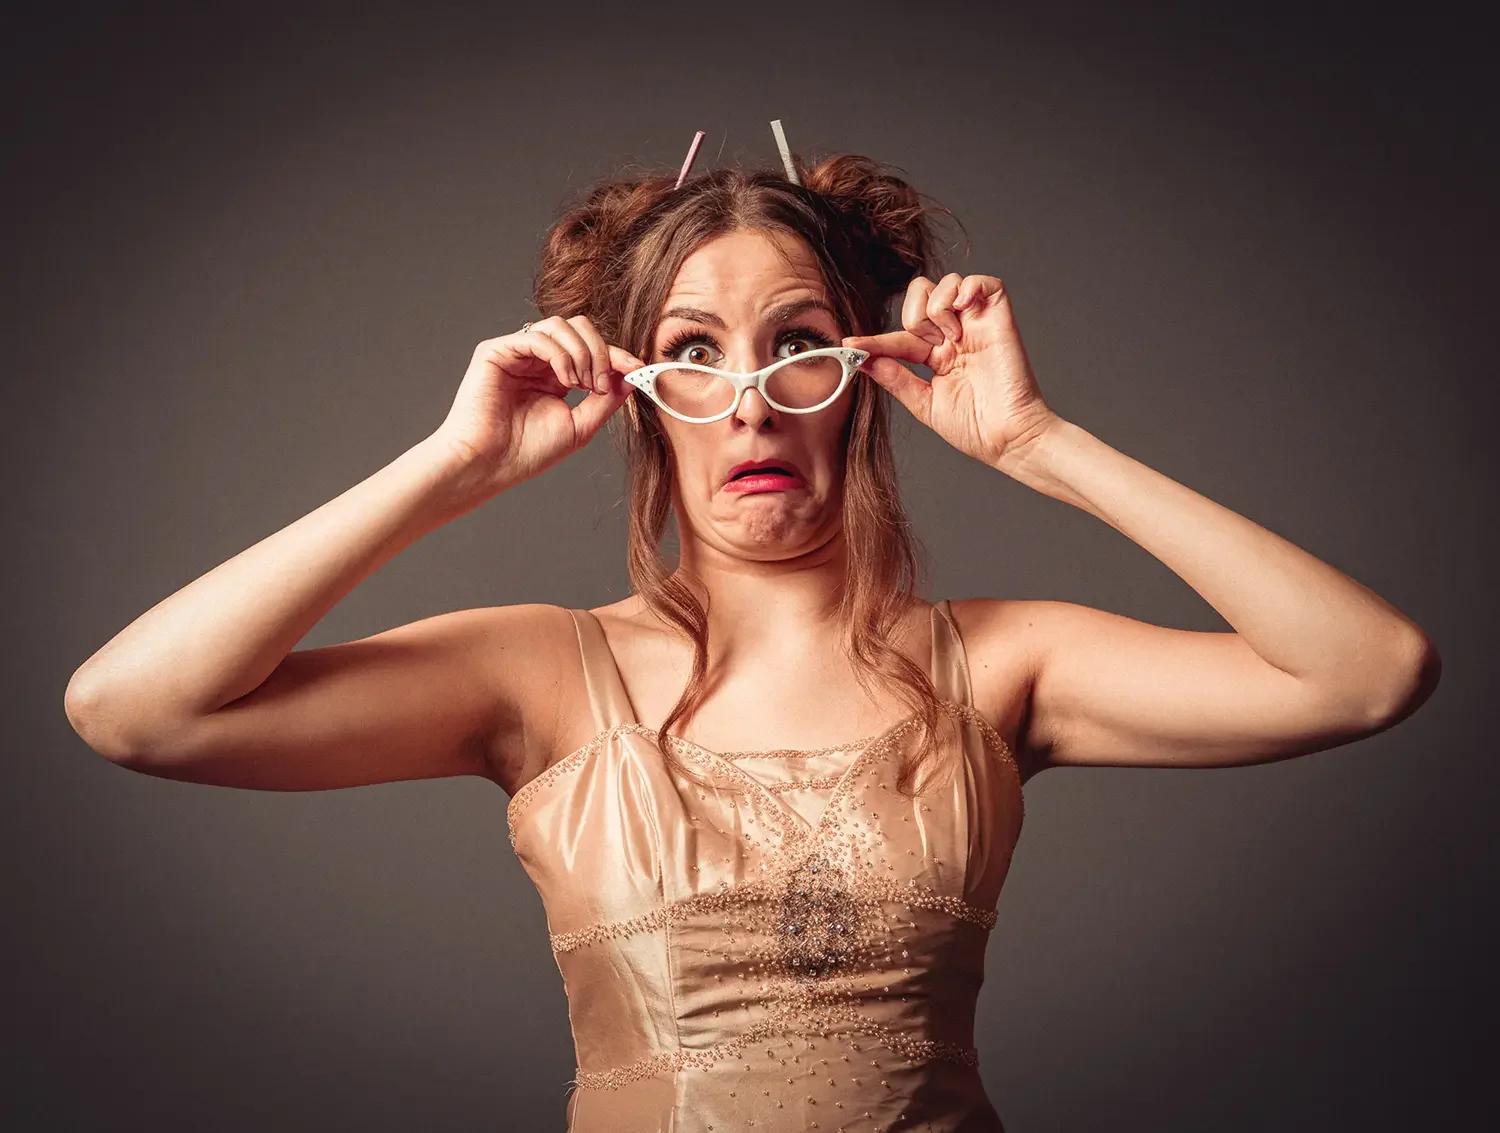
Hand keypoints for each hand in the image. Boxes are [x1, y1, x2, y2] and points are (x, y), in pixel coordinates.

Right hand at [432, 315, 644, 490]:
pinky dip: (560, 355)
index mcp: (554, 376)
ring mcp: (516, 353)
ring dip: (581, 353)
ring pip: (560, 326)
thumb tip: (632, 377)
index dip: (616, 356)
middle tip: (601, 383)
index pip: (590, 351)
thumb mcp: (580, 426)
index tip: (639, 369)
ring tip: (581, 385)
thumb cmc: (526, 452)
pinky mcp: (497, 351)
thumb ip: (606, 399)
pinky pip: (538, 336)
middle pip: (579, 328)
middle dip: (600, 351)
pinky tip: (564, 380)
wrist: (490, 466)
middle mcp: (536, 361)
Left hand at [842, 273, 1060, 469]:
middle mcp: (955, 336)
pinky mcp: (999, 319)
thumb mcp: (924, 404)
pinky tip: (962, 311)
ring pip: (947, 282)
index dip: (874, 340)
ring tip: (952, 337)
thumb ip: (895, 379)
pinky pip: (983, 282)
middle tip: (929, 346)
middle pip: (920, 293)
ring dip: (939, 306)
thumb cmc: (975, 429)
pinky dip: (968, 286)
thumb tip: (863, 360)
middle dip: (914, 316)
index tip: (850, 345)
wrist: (1008, 439)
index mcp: (937, 356)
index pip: (899, 335)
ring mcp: (977, 325)